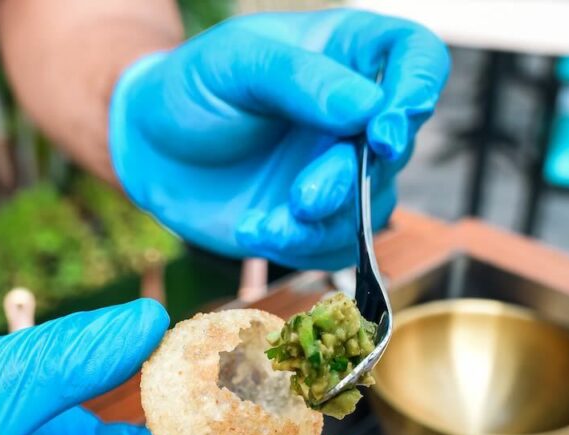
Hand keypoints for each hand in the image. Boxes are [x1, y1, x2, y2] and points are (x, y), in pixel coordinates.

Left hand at [109, 9, 449, 269]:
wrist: (152, 150)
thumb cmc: (193, 88)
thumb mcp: (234, 65)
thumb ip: (299, 79)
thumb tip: (367, 107)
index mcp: (348, 54)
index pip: (416, 58)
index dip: (417, 90)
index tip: (384, 129)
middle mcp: (356, 114)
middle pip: (395, 146)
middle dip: (351, 179)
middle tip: (304, 194)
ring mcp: (342, 169)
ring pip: (374, 205)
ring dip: (326, 222)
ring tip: (270, 222)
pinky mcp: (319, 218)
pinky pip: (339, 244)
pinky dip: (303, 247)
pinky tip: (257, 230)